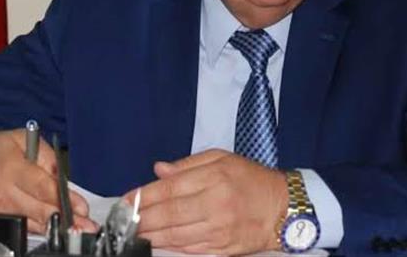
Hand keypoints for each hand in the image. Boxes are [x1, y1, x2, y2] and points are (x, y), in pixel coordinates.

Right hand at [0, 129, 96, 233]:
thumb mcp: (24, 139)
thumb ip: (47, 157)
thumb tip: (63, 178)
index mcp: (12, 169)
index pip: (42, 187)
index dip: (64, 199)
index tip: (81, 207)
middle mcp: (5, 193)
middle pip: (40, 210)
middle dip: (65, 219)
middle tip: (86, 224)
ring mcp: (1, 211)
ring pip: (34, 223)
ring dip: (57, 228)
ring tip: (77, 229)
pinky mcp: (0, 220)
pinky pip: (26, 226)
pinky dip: (43, 228)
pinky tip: (58, 229)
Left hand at [126, 149, 287, 253]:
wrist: (284, 208)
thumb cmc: (251, 179)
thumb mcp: (223, 159)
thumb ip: (189, 164)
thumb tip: (159, 170)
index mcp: (215, 178)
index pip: (171, 188)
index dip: (144, 195)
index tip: (126, 200)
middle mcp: (216, 204)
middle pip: (170, 214)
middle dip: (141, 218)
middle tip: (122, 220)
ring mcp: (219, 230)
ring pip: (176, 235)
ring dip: (150, 235)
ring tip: (133, 232)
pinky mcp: (222, 249)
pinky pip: (189, 249)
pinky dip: (170, 246)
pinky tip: (156, 242)